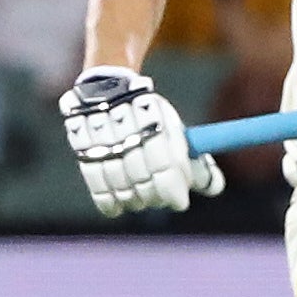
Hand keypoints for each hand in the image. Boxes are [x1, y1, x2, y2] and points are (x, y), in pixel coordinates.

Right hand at [61, 66, 224, 215]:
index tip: (180, 203)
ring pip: (120, 183)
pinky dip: (107, 201)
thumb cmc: (152, 118)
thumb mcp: (178, 134)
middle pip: (143, 178)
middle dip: (156, 197)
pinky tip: (117, 208)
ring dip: (134, 200)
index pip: (166, 166)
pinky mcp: (81, 144)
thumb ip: (197, 162)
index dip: (173, 189)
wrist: (108, 88)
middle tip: (162, 201)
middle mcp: (128, 126)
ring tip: (143, 201)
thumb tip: (215, 189)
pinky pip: (94, 181)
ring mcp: (102, 135)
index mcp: (157, 119)